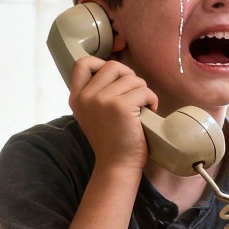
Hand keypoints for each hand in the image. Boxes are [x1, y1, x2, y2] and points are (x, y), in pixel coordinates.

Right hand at [68, 55, 157, 171]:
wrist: (117, 165)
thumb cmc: (111, 140)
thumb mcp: (92, 114)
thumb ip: (95, 94)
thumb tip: (117, 70)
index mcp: (76, 98)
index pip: (82, 63)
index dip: (101, 64)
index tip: (114, 79)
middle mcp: (86, 97)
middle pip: (113, 66)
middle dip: (129, 77)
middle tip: (135, 95)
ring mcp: (102, 100)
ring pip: (132, 78)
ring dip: (142, 90)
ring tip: (142, 107)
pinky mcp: (120, 107)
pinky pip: (144, 90)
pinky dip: (152, 99)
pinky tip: (150, 111)